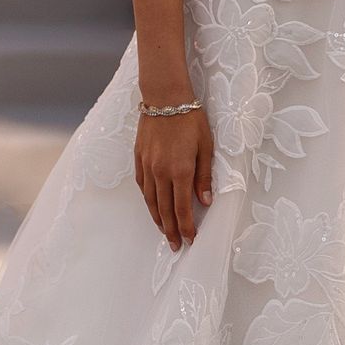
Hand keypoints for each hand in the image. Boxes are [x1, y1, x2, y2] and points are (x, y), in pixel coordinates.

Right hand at [135, 105, 213, 249]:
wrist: (165, 97)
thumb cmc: (190, 120)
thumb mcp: (206, 147)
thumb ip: (204, 176)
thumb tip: (205, 201)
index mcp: (180, 171)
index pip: (182, 208)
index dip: (186, 227)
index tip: (190, 239)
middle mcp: (161, 172)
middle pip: (165, 210)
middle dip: (171, 230)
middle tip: (176, 246)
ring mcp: (147, 166)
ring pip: (151, 201)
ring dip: (158, 219)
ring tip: (164, 232)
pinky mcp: (139, 158)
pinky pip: (143, 186)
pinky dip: (148, 200)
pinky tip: (152, 206)